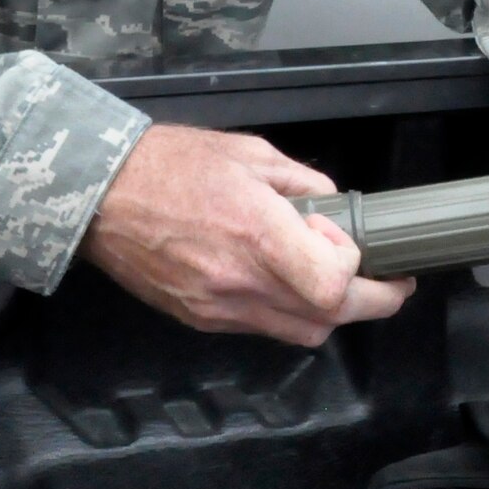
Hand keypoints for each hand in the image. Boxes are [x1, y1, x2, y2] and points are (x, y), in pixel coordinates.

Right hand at [81, 123, 414, 345]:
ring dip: (328, 311)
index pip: (334, 284)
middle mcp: (241, 282)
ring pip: (300, 334)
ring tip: (329, 278)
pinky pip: (262, 329)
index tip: (347, 238)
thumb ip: (304, 183)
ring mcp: (219, 308)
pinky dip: (285, 311)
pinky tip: (279, 280)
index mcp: (258, 234)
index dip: (356, 264)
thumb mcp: (252, 154)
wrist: (101, 194)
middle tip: (387, 282)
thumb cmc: (170, 166)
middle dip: (371, 302)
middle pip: (329, 319)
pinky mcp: (200, 319)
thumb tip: (332, 206)